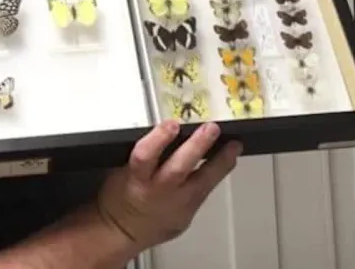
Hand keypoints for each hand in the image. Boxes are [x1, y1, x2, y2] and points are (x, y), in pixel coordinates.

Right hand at [96, 121, 243, 251]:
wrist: (122, 230)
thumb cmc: (121, 196)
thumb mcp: (121, 169)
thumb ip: (145, 151)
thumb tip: (165, 129)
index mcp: (136, 179)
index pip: (145, 157)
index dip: (159, 140)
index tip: (172, 124)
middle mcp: (158, 192)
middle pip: (179, 168)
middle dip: (197, 147)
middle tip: (211, 129)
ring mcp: (177, 205)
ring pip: (202, 182)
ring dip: (220, 161)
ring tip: (234, 145)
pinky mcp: (189, 214)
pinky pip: (205, 192)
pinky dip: (218, 174)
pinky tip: (229, 160)